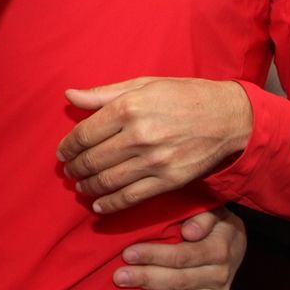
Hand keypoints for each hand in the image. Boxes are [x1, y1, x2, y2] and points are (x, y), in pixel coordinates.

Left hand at [57, 77, 251, 213]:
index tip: (62, 152)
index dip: (68, 145)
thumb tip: (69, 95)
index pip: (85, 132)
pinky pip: (131, 197)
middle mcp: (139, 135)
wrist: (227, 117)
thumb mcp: (143, 84)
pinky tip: (98, 205)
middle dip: (75, 167)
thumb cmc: (183, 95)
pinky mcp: (168, 181)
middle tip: (68, 170)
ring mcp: (154, 161)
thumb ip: (103, 93)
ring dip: (88, 186)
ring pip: (108, 180)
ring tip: (80, 186)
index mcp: (129, 107)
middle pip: (93, 159)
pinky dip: (110, 204)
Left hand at [115, 207, 246, 289]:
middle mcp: (220, 274)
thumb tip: (189, 232)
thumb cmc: (214, 223)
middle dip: (147, 278)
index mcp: (218, 249)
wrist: (234, 245)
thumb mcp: (212, 211)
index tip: (127, 253)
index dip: (153, 255)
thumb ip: (202, 217)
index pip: (181, 255)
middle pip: (179, 280)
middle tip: (119, 276)